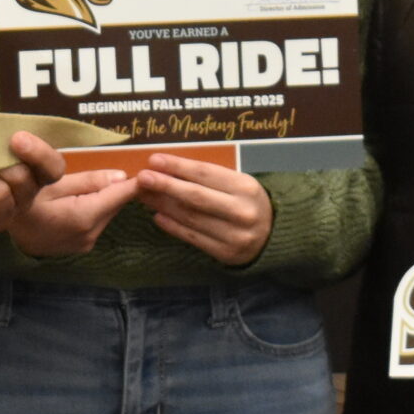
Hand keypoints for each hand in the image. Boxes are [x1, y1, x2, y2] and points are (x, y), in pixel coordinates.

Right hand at [9, 166, 141, 257]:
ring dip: (105, 199)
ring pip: (106, 214)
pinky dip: (95, 209)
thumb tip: (121, 176)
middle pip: (114, 205)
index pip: (119, 196)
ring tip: (98, 181)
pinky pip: (96, 223)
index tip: (151, 171)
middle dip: (118, 188)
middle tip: (125, 167)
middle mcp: (89, 235)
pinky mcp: (79, 247)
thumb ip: (88, 180)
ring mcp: (84, 244)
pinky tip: (83, 198)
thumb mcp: (52, 183)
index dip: (136, 182)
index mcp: (84, 217)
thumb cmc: (23, 199)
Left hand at [136, 154, 272, 265]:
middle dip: (165, 185)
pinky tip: (157, 216)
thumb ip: (207, 177)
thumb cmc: (246, 201)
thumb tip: (166, 169)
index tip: (154, 160)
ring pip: (191, 217)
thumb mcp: (236, 183)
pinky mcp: (226, 253)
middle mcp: (241, 211)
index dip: (177, 166)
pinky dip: (172, 226)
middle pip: (195, 197)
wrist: (272, 234)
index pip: (205, 173)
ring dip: (164, 206)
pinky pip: (193, 237)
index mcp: (245, 187)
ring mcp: (234, 235)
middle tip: (142, 178)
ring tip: (145, 196)